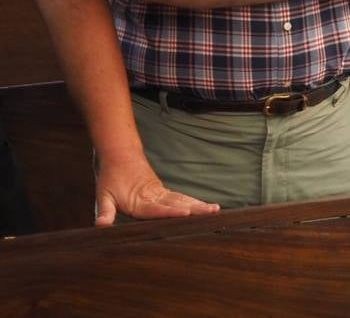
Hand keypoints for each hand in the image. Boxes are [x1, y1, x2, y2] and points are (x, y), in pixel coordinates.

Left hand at [95, 154, 218, 225]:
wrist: (120, 155)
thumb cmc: (111, 178)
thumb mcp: (103, 196)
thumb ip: (104, 212)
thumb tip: (100, 226)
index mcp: (139, 201)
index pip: (157, 209)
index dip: (172, 212)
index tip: (187, 213)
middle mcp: (154, 197)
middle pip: (177, 204)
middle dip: (196, 209)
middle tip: (212, 212)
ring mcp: (161, 193)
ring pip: (183, 200)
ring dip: (199, 205)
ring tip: (216, 210)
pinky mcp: (164, 192)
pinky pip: (182, 198)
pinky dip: (195, 203)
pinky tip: (206, 207)